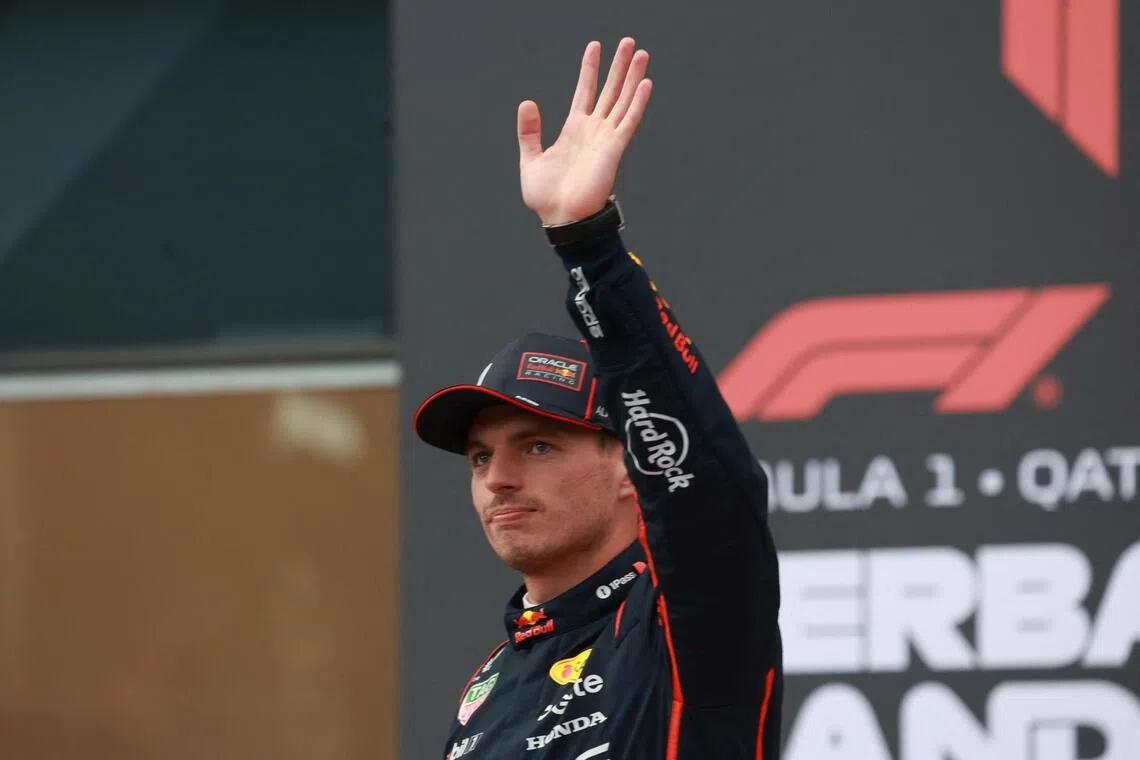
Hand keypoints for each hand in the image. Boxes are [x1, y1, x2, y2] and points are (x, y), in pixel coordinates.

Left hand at [517, 38, 652, 225]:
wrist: (561, 218)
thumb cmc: (547, 197)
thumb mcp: (530, 159)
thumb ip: (529, 131)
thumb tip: (527, 103)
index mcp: (574, 130)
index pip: (585, 91)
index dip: (590, 69)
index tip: (595, 47)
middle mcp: (593, 130)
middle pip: (609, 90)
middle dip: (618, 66)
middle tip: (629, 42)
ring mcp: (605, 138)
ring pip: (622, 100)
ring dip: (632, 77)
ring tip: (640, 53)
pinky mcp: (613, 149)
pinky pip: (628, 121)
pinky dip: (637, 103)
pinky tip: (645, 83)